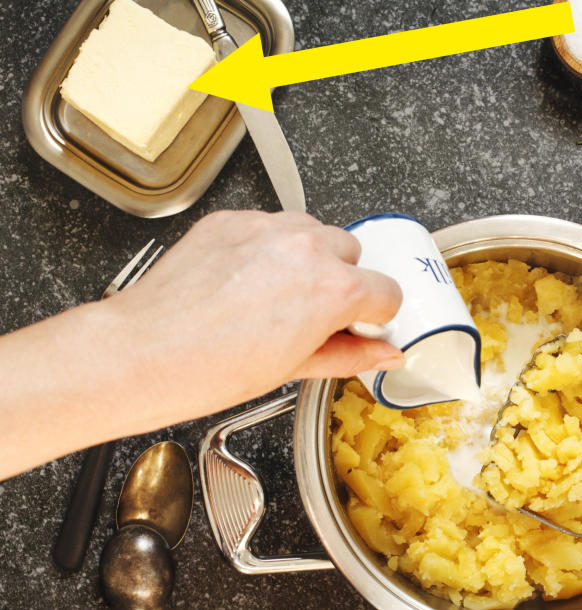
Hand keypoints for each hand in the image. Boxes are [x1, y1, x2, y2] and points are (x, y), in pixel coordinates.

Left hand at [0, 211, 402, 475]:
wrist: (145, 351)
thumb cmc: (211, 368)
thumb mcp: (296, 369)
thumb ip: (351, 355)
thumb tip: (382, 354)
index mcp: (334, 289)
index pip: (387, 291)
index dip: (374, 314)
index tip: (359, 324)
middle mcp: (307, 248)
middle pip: (352, 253)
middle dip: (341, 281)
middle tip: (310, 313)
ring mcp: (268, 228)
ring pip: (312, 232)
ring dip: (306, 258)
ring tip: (273, 296)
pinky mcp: (233, 219)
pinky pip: (269, 226)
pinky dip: (266, 248)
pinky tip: (244, 283)